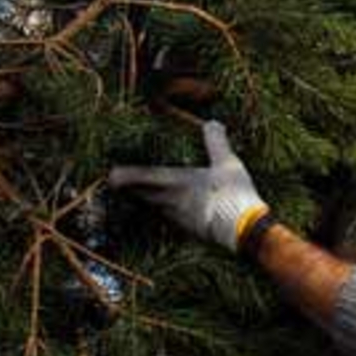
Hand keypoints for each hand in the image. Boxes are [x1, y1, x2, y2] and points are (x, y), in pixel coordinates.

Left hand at [108, 120, 267, 252]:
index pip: (138, 177)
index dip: (121, 176)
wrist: (245, 231)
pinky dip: (166, 213)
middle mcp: (169, 201)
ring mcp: (177, 219)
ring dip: (147, 201)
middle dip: (130, 189)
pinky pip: (169, 220)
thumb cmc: (234, 194)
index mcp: (174, 182)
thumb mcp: (228, 163)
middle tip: (123, 182)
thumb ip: (217, 142)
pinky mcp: (188, 232)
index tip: (110, 173)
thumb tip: (212, 122)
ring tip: (147, 193)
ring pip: (153, 208)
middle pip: (140, 195)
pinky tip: (174, 210)